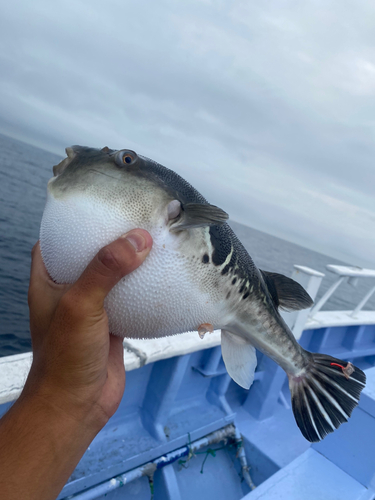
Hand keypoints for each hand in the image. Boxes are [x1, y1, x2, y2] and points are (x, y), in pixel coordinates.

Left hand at [25, 229, 152, 429]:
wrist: (79, 405)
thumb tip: (138, 238)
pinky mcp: (114, 321)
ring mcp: (94, 305)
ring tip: (155, 240)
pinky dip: (145, 286)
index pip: (59, 238)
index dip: (77, 219)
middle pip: (93, 253)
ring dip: (133, 262)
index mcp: (50, 278)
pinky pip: (131, 296)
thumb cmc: (67, 356)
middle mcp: (71, 288)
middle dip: (114, 238)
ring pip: (115, 275)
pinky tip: (163, 274)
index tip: (104, 204)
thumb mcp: (80, 305)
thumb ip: (106, 270)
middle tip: (138, 218)